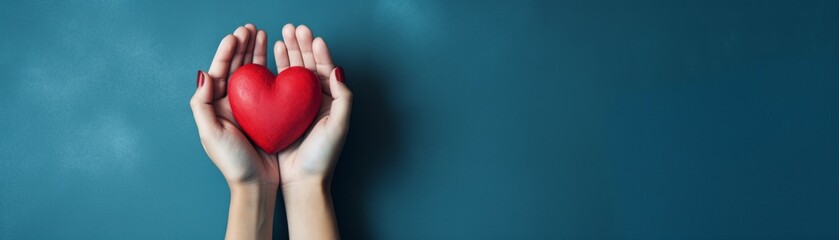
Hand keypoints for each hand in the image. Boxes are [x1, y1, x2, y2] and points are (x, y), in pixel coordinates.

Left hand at [190, 24, 278, 187]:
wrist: (257, 185)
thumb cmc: (233, 163)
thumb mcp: (210, 134)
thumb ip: (201, 104)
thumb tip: (203, 73)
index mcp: (216, 106)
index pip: (219, 71)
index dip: (226, 52)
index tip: (235, 35)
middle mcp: (232, 104)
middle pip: (235, 67)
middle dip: (241, 46)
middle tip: (250, 28)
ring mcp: (250, 108)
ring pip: (251, 73)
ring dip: (255, 53)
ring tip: (261, 34)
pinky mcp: (267, 113)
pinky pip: (268, 86)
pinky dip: (270, 69)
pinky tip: (275, 57)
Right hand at [273, 23, 351, 188]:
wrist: (301, 181)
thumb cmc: (322, 156)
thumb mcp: (338, 126)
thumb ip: (343, 97)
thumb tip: (338, 70)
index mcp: (330, 101)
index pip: (326, 69)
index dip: (319, 52)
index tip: (312, 36)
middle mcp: (315, 100)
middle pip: (309, 65)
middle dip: (302, 45)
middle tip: (293, 28)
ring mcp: (297, 105)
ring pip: (293, 71)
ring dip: (289, 52)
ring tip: (282, 35)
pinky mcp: (280, 111)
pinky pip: (278, 85)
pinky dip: (276, 67)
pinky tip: (271, 55)